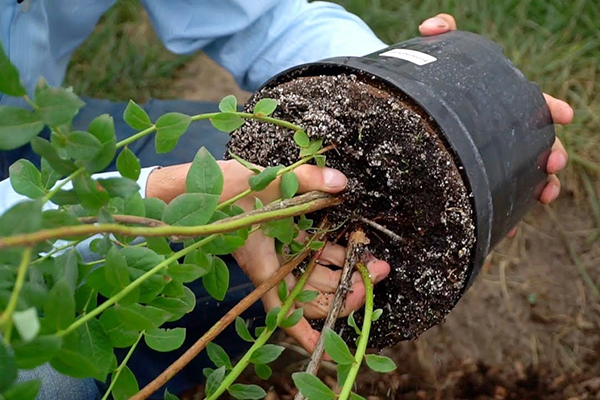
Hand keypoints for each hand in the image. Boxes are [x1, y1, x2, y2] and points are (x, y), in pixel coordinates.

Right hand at [225, 161, 389, 351]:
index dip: (305, 334)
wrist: (200, 186)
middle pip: (312, 295)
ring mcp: (280, 253)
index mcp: (264, 264)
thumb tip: (341, 183)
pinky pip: (312, 253)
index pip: (285, 310)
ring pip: (317, 274)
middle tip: (378, 273)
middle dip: (347, 291)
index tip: (328, 351)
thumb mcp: (263, 181)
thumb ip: (305, 179)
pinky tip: (353, 244)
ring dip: (345, 270)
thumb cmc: (221, 191)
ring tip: (374, 258)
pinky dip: (333, 253)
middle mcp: (274, 266)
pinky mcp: (283, 238)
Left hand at [418, 13, 572, 235]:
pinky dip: (503, 212)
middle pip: (535, 144)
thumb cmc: (423, 86)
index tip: (564, 114)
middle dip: (550, 153)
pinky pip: (491, 198)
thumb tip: (433, 27)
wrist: (402, 114)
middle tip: (552, 163)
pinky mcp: (470, 180)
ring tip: (540, 196)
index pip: (532, 103)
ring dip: (535, 187)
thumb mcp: (431, 58)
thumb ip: (439, 35)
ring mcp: (486, 158)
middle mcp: (498, 133)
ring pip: (521, 175)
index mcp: (497, 103)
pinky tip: (505, 226)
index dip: (550, 108)